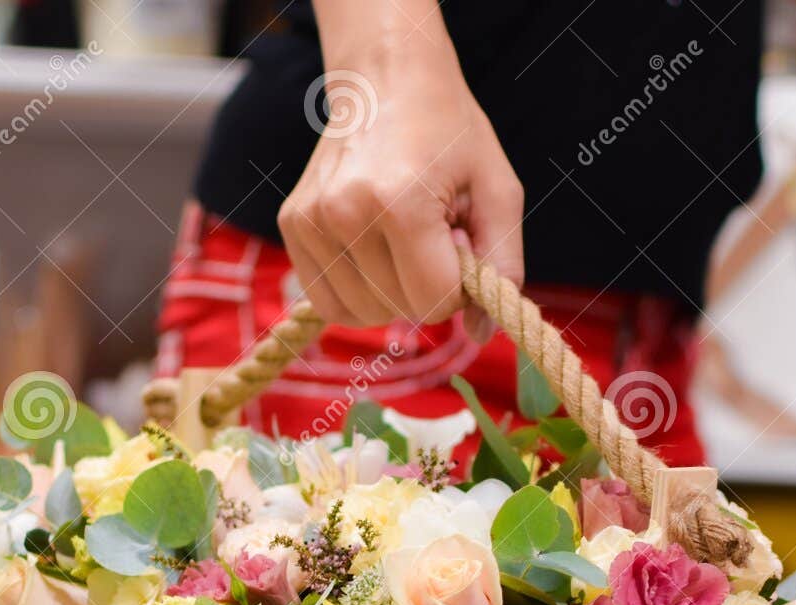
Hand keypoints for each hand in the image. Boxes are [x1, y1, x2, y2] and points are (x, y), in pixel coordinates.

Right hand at [277, 26, 522, 336]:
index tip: (459, 246)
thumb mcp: (497, 189)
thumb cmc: (448, 131)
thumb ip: (502, 265)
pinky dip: (359, 293)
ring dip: (393, 291)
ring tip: (403, 238)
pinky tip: (374, 251)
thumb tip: (481, 335)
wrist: (386, 78)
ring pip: (364, 314)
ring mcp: (311, 221)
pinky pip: (329, 302)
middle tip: (433, 234)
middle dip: (427, 286)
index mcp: (399, 202)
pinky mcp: (292, 226)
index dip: (459, 289)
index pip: (434, 302)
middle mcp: (344, 213)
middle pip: (400, 311)